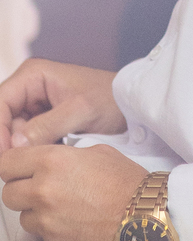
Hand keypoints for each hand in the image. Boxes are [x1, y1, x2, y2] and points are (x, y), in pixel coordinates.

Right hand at [0, 58, 123, 153]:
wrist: (131, 105)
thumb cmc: (112, 98)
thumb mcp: (80, 111)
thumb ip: (47, 126)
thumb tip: (15, 144)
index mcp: (34, 74)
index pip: (0, 103)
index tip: (3, 154)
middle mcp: (30, 87)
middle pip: (3, 119)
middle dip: (7, 142)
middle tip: (12, 166)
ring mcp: (35, 104)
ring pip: (12, 132)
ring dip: (21, 148)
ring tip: (37, 161)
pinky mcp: (42, 120)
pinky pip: (26, 138)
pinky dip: (32, 150)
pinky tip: (46, 157)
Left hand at [0, 142, 144, 240]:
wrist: (145, 218)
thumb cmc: (126, 181)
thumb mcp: (97, 152)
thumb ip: (63, 157)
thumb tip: (45, 165)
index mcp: (52, 162)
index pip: (6, 163)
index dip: (13, 166)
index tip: (20, 169)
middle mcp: (42, 192)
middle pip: (8, 193)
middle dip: (22, 190)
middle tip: (43, 189)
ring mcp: (46, 222)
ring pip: (23, 217)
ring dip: (36, 213)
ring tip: (64, 208)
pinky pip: (41, 237)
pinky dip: (52, 231)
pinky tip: (75, 224)